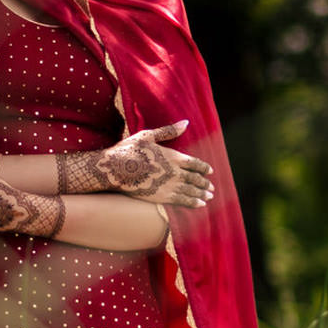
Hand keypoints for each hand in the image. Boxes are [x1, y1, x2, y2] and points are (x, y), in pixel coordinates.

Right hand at [60, 121, 214, 205]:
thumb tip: (186, 123)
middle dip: (204, 184)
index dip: (203, 168)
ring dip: (201, 194)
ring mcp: (170, 185)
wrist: (116, 169)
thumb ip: (169, 131)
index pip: (194, 163)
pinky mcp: (162, 196)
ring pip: (191, 191)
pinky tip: (199, 205)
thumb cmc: (129, 150)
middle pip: (195, 179)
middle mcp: (175, 171)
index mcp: (173, 156)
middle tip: (211, 188)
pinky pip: (182, 200)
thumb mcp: (148, 136)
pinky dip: (193, 203)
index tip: (210, 172)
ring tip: (208, 198)